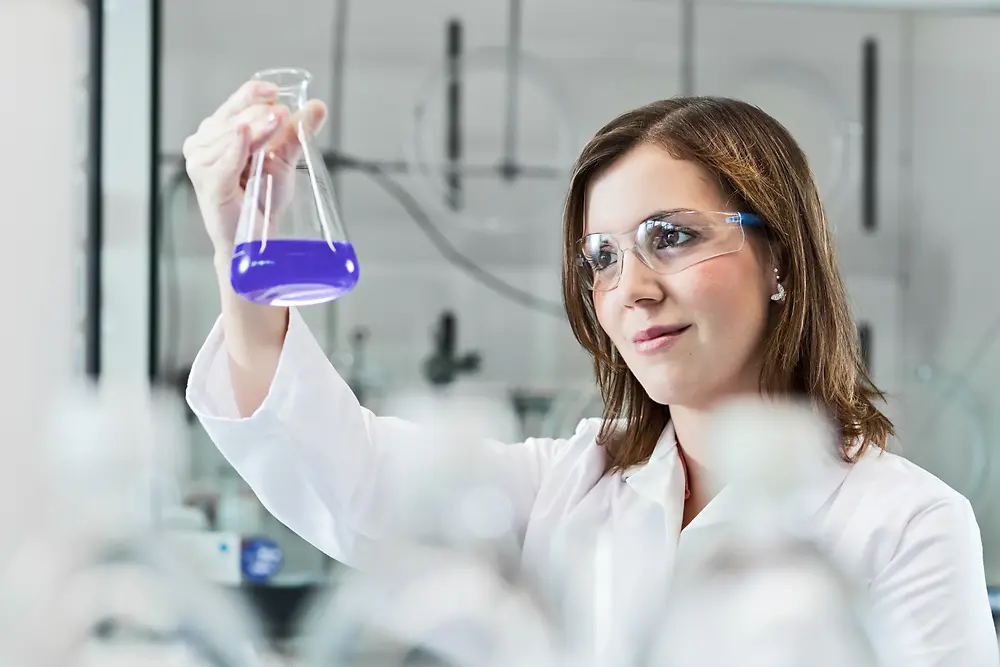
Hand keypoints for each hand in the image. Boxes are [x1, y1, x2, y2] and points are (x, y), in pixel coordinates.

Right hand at [182, 80, 326, 258]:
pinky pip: (223, 161)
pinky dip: (235, 148)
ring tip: (275, 124)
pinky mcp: (207, 183)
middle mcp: (203, 144)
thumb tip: (318, 106)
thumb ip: (297, 133)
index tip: (274, 91)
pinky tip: (243, 135)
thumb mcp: (282, 160)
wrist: (255, 238)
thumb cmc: (262, 199)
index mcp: (218, 132)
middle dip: (259, 115)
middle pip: (234, 118)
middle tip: (282, 115)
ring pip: (231, 136)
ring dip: (255, 129)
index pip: (234, 104)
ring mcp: (201, 163)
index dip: (252, 94)